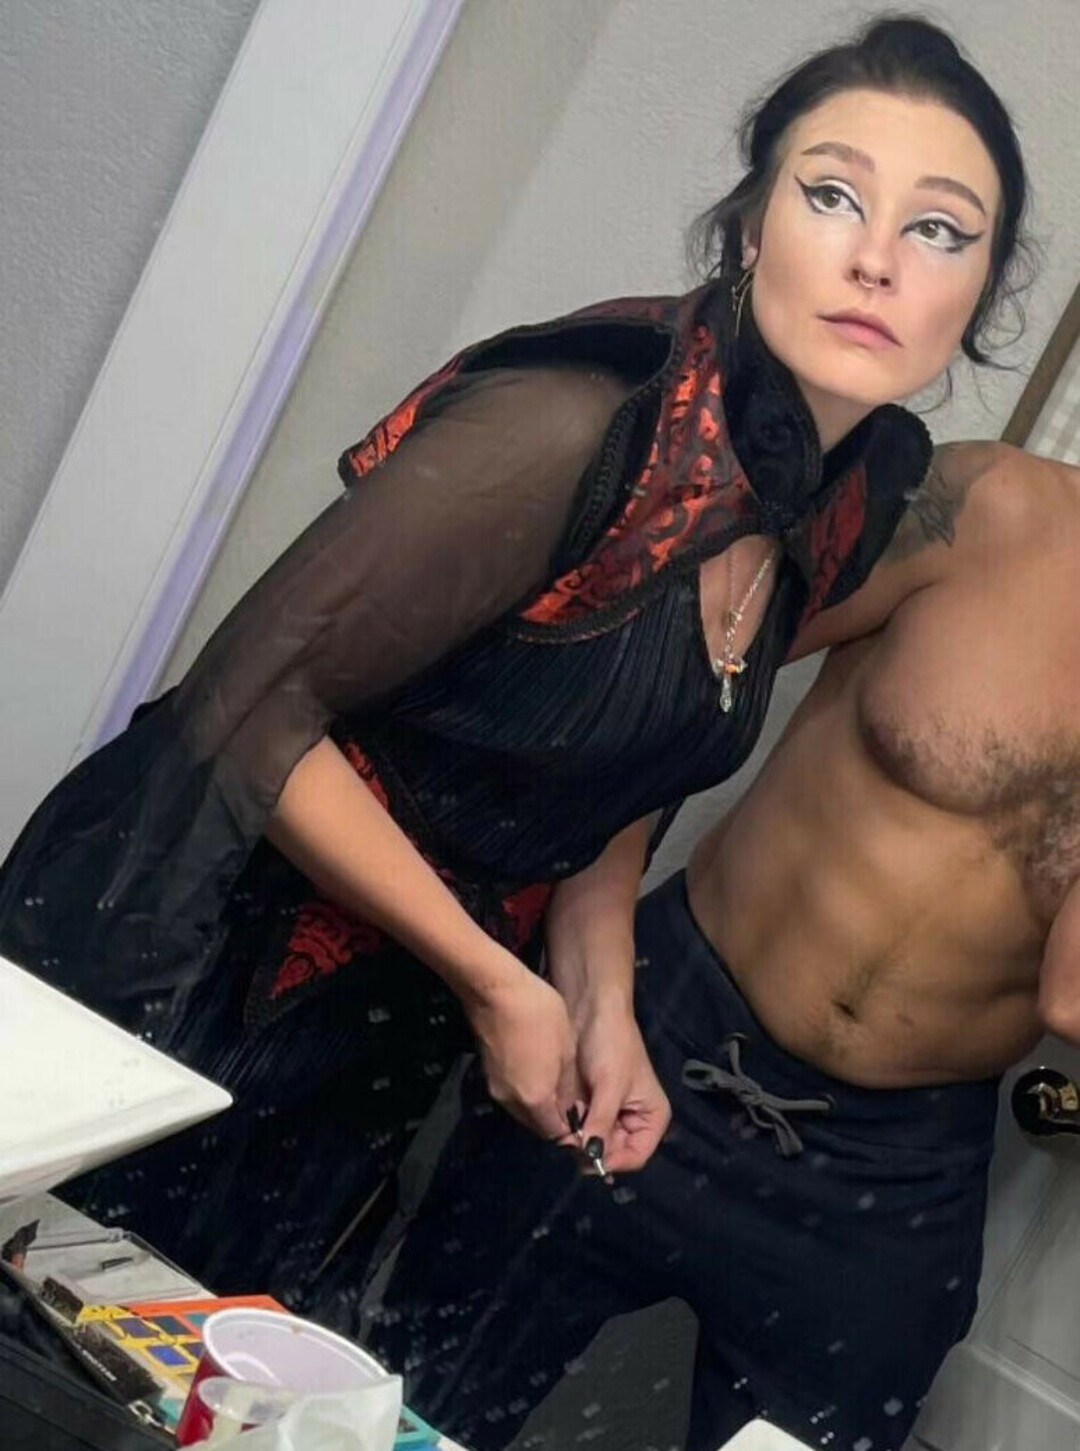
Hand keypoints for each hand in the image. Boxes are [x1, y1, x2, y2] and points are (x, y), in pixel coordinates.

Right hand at [465, 966, 583, 1140]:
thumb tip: (570, 1108)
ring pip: (522, 1110)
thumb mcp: (566, 1050)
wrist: (494, 989)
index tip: (584, 1120)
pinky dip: (526, 1093)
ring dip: (540, 1106)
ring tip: (557, 1087)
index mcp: (534, 1100)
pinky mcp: (487, 1073)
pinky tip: (537, 1073)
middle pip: (536, 1125)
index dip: (571, 1131)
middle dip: (555, 1120)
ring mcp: (496, 1087)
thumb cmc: (538, 1015)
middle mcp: (511, 1102)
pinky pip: (512, 1094)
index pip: (555, 1134)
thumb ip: (568, 1087)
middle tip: (573, 1104)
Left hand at [570, 996, 670, 1172]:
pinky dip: (570, 1130)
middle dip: (591, 1151)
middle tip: (567, 1145)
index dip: (611, 1161)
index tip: (585, 1155)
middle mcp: (633, 1121)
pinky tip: (558, 1123)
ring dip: (577, 1142)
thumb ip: (602, 1123)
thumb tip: (589, 1156)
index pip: (635, 1157)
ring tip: (561, 1133)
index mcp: (652, 1117)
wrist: (590, 1009)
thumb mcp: (610, 1085)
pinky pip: (580, 1129)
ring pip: (594, 1144)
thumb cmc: (611, 1044)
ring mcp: (610, 1114)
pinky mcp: (589, 1106)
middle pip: (613, 1153)